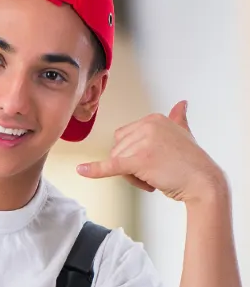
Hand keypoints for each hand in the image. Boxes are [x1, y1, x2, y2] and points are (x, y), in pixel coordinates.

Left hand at [76, 101, 225, 202]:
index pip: (124, 137)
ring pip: (117, 162)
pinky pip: (112, 165)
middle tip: (154, 173)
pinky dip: (96, 170)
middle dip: (131, 166)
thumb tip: (182, 104)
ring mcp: (142, 142)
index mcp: (153, 119)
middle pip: (118, 149)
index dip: (133, 154)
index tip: (153, 161)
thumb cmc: (192, 162)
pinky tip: (82, 171)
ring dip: (132, 176)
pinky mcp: (138, 160)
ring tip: (154, 178)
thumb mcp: (184, 133)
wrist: (203, 182)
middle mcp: (147, 126)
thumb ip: (178, 118)